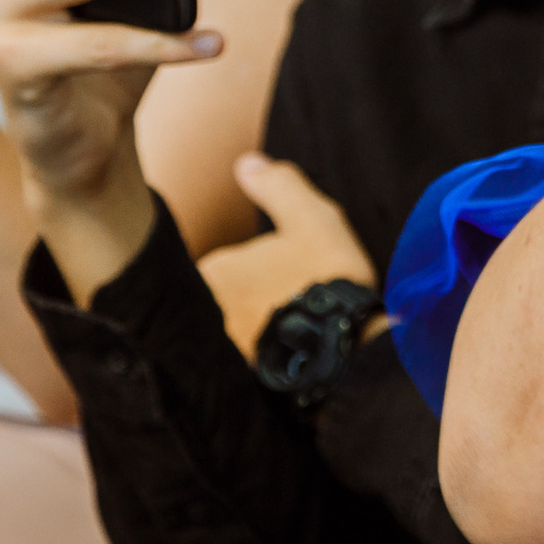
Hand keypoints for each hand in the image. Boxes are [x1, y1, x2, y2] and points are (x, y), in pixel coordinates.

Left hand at [198, 154, 376, 358]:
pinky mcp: (236, 380)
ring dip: (251, 332)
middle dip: (244, 303)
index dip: (245, 270)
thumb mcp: (310, 220)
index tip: (277, 276)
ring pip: (227, 333)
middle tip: (286, 304)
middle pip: (218, 301)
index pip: (216, 266)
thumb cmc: (324, 279)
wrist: (341, 350)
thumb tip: (246, 164)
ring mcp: (217, 350)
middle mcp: (203, 312)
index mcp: (214, 270)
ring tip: (292, 333)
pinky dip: (259, 359)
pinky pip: (239, 365)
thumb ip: (278, 187)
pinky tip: (290, 358)